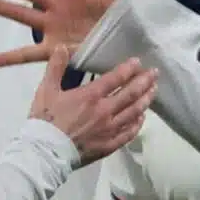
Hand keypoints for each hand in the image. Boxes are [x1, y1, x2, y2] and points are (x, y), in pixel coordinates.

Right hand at [30, 48, 155, 161]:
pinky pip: (128, 134)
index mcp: (91, 96)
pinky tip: (142, 118)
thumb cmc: (44, 121)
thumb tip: (62, 47)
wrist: (45, 152)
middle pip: (130, 94)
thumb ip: (55, 67)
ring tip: (154, 91)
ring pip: (133, 112)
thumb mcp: (46, 90)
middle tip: (155, 73)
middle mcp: (105, 111)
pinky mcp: (109, 145)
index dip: (129, 68)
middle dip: (144, 81)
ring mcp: (109, 129)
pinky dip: (137, 124)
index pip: (115, 78)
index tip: (138, 62)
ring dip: (145, 100)